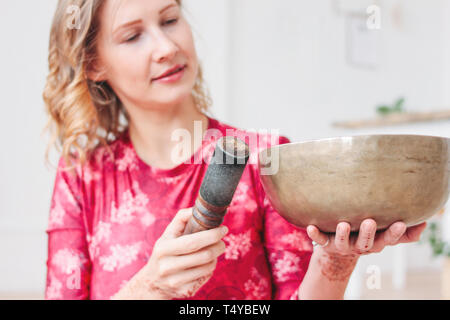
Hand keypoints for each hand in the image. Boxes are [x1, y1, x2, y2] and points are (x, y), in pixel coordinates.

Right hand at [114, 208, 227, 299]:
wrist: (152, 282)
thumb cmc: (165, 251)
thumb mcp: (167, 234)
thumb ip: (181, 219)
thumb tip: (197, 208)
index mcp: (164, 249)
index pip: (193, 242)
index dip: (212, 235)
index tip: (223, 229)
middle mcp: (167, 267)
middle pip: (204, 255)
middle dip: (219, 246)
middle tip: (222, 241)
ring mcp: (176, 281)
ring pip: (208, 267)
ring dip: (216, 257)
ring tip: (213, 252)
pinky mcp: (184, 292)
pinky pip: (206, 277)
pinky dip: (210, 269)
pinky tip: (205, 265)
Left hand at [306, 219, 426, 257]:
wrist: (338, 250)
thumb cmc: (365, 235)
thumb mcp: (383, 234)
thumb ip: (403, 232)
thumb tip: (424, 221)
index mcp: (373, 243)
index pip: (386, 240)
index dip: (393, 233)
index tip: (399, 223)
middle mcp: (357, 246)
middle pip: (365, 242)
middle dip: (368, 233)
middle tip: (370, 221)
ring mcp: (341, 245)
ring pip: (342, 242)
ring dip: (342, 234)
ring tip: (343, 224)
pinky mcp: (325, 243)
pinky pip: (319, 239)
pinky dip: (314, 234)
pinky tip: (309, 227)